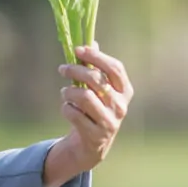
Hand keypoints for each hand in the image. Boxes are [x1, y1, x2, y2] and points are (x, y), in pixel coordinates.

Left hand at [45, 43, 132, 186]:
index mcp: (125, 90)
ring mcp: (110, 122)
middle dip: (75, 70)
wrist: (93, 144)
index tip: (78, 49)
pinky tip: (67, 108)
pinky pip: (74, 114)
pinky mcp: (96, 135)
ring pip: (84, 96)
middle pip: (96, 80)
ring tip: (65, 92)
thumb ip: (96, 68)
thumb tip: (91, 42)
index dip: (96, 56)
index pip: (114, 68)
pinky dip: (66, 108)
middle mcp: (121, 106)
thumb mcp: (99, 89)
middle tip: (62, 68)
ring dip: (69, 91)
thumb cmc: (95, 109)